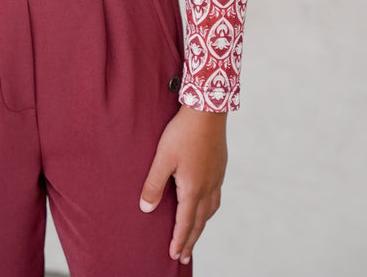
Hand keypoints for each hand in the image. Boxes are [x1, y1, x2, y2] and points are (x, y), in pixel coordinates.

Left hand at [139, 104, 227, 264]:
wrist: (207, 111)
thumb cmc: (183, 133)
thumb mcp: (162, 158)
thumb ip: (154, 184)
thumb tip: (146, 209)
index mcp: (193, 189)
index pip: (185, 222)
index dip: (179, 240)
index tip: (175, 255)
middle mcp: (208, 187)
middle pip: (199, 221)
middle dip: (191, 240)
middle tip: (184, 256)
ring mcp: (216, 177)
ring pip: (210, 210)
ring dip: (201, 225)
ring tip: (195, 233)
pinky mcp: (220, 167)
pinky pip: (216, 197)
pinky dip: (209, 209)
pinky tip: (206, 203)